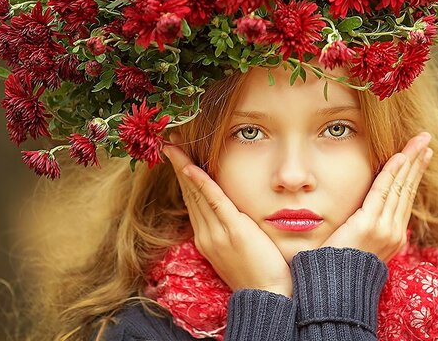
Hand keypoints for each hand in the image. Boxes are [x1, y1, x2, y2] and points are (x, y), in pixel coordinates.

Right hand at [163, 133, 292, 297]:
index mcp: (207, 237)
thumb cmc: (258, 272)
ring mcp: (217, 233)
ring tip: (175, 147)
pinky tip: (192, 168)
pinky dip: (202, 183)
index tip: (178, 157)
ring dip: (185, 167)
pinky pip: (214, 202)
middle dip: (179, 166)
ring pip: (197, 194)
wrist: (268, 295)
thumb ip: (230, 228)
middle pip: (189, 193)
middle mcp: (206, 234)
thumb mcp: (237, 248)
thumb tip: (232, 211)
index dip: (184, 177)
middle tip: (170, 143)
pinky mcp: (233, 230)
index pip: (192, 200)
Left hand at [320, 132, 433, 261]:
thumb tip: (362, 214)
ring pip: (400, 187)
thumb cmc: (339, 268)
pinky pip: (383, 192)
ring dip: (410, 161)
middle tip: (425, 140)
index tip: (419, 157)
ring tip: (419, 142)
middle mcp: (394, 232)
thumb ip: (364, 227)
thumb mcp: (359, 245)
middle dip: (417, 162)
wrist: (332, 290)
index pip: (405, 198)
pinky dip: (392, 172)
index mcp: (392, 236)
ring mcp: (384, 229)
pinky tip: (399, 156)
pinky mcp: (369, 225)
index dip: (413, 175)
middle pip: (408, 189)